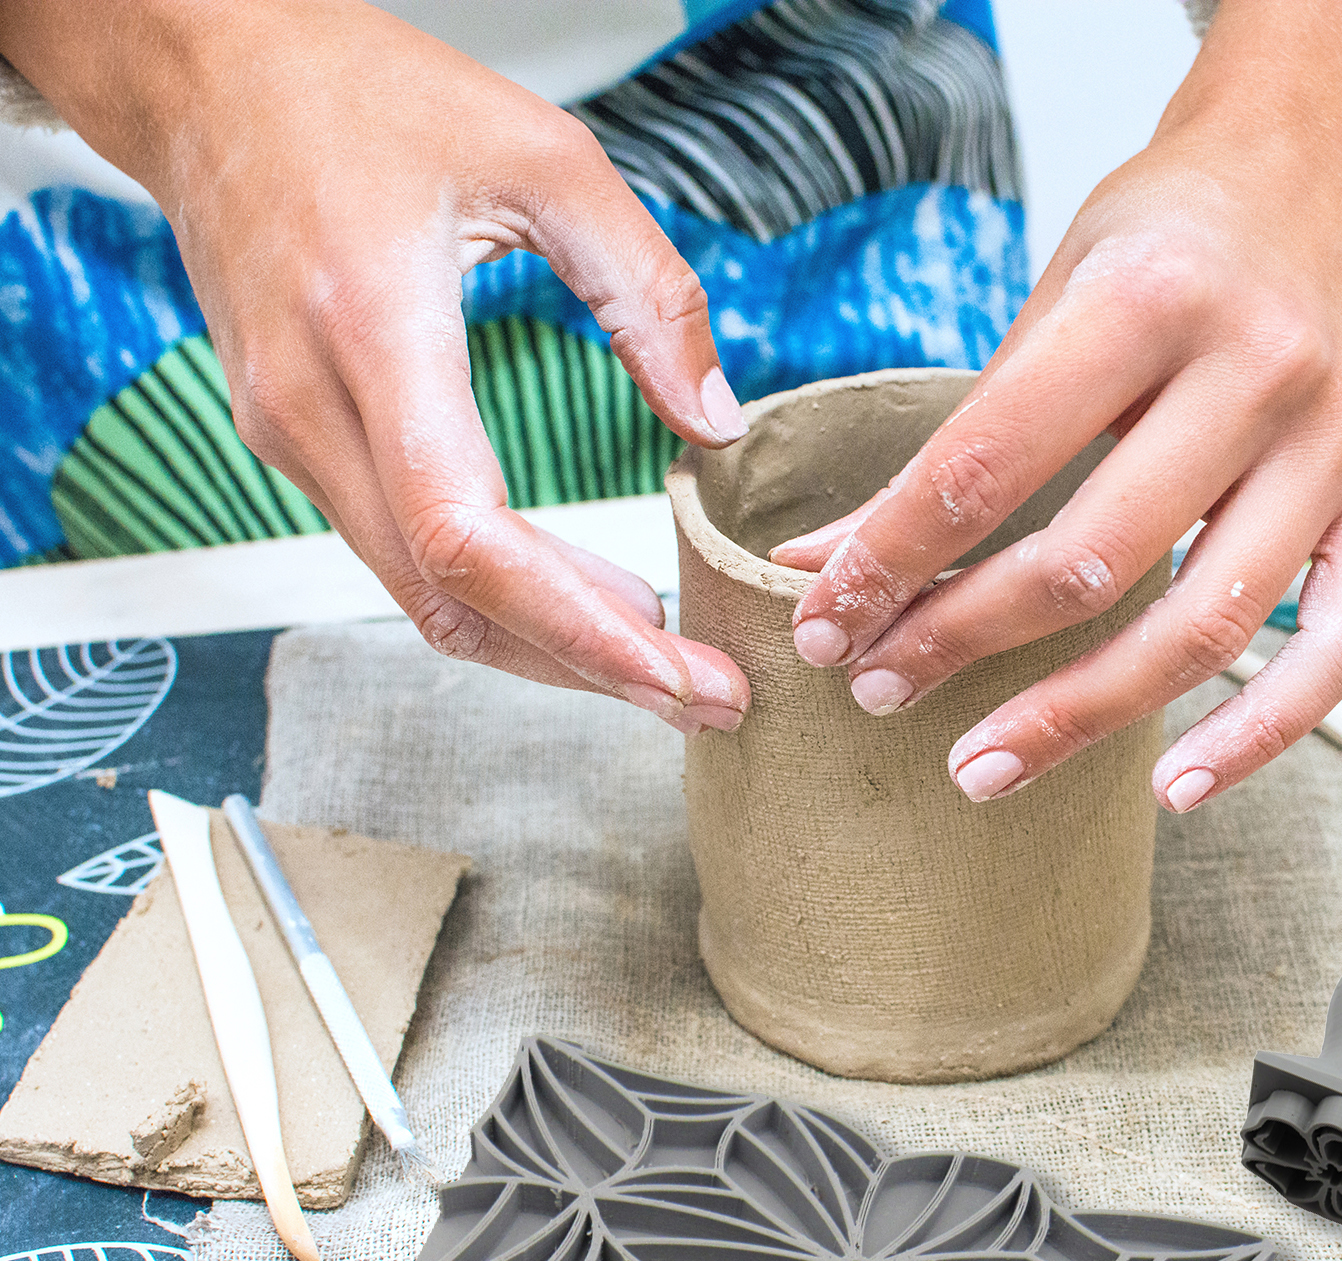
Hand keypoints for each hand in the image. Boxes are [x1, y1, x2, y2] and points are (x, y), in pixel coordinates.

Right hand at [0, 0, 749, 733]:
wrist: (210, 70)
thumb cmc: (364, 93)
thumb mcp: (544, 157)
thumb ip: (645, 291)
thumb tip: (715, 422)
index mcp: (376, 329)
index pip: (471, 535)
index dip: (581, 629)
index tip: (681, 673)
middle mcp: (314, 407)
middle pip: (451, 600)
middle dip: (586, 666)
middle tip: (703, 692)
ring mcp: (291, 434)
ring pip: (423, 593)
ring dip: (543, 640)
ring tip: (657, 651)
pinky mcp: (296, 438)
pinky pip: (401, 551)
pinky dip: (495, 591)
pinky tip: (573, 589)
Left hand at [771, 0, 1341, 805]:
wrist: (1320, 167)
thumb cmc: (1171, 232)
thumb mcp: (1046, 298)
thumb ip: (951, 440)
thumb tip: (825, 562)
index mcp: (1147, 299)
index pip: (984, 467)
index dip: (889, 562)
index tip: (825, 623)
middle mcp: (1256, 370)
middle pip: (1086, 560)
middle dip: (957, 642)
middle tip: (877, 688)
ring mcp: (1337, 442)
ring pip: (1202, 626)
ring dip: (1076, 716)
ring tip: (979, 767)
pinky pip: (1336, 650)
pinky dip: (1256, 733)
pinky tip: (1173, 784)